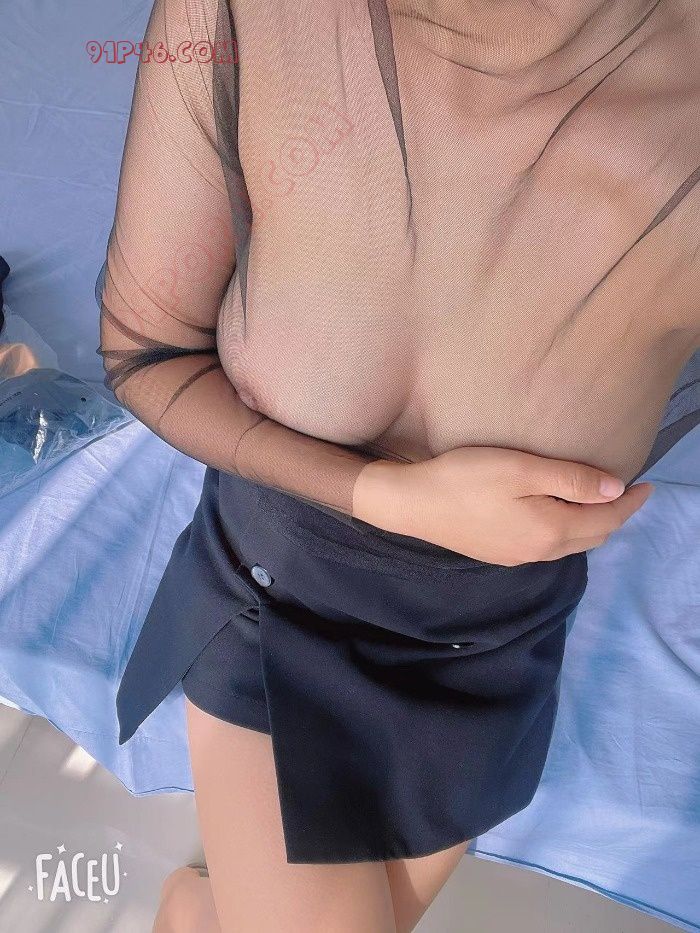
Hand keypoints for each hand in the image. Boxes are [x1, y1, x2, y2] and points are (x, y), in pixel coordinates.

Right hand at [352, 446, 654, 565]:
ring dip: (592, 526)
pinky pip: (549, 546)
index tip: (647, 484)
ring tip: (599, 501)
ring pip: (571, 545)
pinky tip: (559, 515)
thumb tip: (616, 489)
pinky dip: (567, 531)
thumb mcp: (521, 469)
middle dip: (615, 517)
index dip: (631, 503)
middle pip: (592, 538)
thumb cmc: (464, 479)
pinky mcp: (499, 554)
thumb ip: (572, 479)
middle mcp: (539, 551)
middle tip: (627, 492)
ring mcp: (517, 557)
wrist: (411, 505)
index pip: (607, 520)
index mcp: (551, 530)